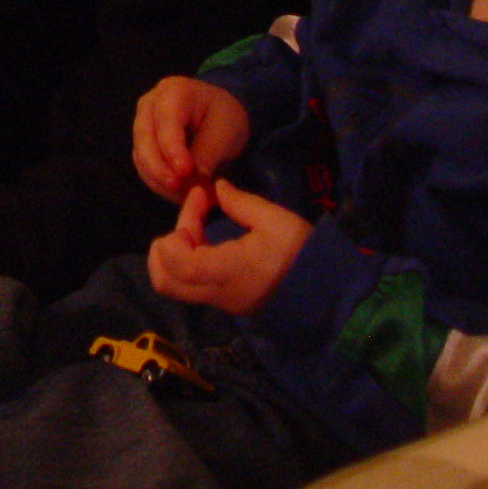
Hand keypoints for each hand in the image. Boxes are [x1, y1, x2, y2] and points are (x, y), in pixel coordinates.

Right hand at [132, 76, 251, 200]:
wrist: (218, 116)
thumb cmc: (224, 118)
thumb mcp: (226, 132)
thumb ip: (207, 153)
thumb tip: (191, 181)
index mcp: (173, 91)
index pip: (167, 123)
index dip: (173, 150)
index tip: (185, 173)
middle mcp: (150, 104)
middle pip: (145, 139)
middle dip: (161, 169)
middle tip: (181, 191)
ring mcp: (142, 123)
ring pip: (141, 157)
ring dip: (160, 180)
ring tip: (186, 196)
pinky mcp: (141, 144)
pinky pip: (144, 167)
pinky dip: (159, 183)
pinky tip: (179, 193)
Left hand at [147, 177, 312, 317]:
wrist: (324, 294)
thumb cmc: (301, 254)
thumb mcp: (276, 220)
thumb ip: (241, 203)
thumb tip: (217, 188)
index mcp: (226, 272)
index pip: (178, 264)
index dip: (176, 232)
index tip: (197, 204)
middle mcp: (215, 292)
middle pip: (163, 280)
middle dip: (165, 244)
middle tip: (190, 217)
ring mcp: (218, 300)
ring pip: (172, 283)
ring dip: (174, 252)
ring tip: (197, 225)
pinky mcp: (224, 301)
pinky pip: (189, 283)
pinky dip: (186, 259)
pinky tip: (206, 237)